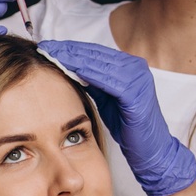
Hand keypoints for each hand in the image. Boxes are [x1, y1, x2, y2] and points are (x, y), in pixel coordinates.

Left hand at [36, 39, 195, 195]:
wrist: (151, 149)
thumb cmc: (129, 126)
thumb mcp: (107, 99)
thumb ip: (94, 83)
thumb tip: (71, 69)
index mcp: (130, 66)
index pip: (96, 52)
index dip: (71, 48)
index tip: (49, 46)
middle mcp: (136, 67)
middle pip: (96, 54)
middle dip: (68, 50)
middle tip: (45, 46)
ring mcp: (138, 78)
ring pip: (99, 63)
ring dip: (74, 58)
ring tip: (52, 55)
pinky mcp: (135, 93)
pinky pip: (107, 80)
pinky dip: (89, 74)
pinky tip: (71, 69)